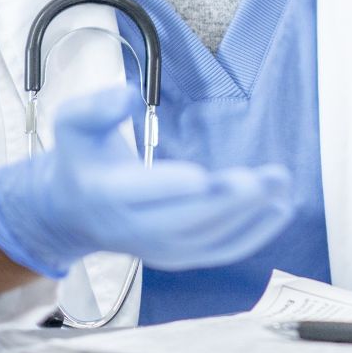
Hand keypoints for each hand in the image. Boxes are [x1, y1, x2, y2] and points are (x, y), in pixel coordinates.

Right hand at [0, 85, 296, 278]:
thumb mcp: (73, 121)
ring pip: (208, 237)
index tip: (202, 176)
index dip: (170, 187)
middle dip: (226, 201)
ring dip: (248, 213)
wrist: (73, 212)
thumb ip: (98, 105)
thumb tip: (130, 96)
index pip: (139, 194)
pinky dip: (251, 234)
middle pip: (183, 220)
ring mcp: (158, 249)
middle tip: (263, 178)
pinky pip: (219, 250)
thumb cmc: (80, 157)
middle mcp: (133, 229)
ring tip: (278, 182)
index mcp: (105, 193)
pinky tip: (278, 209)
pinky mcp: (179, 256)